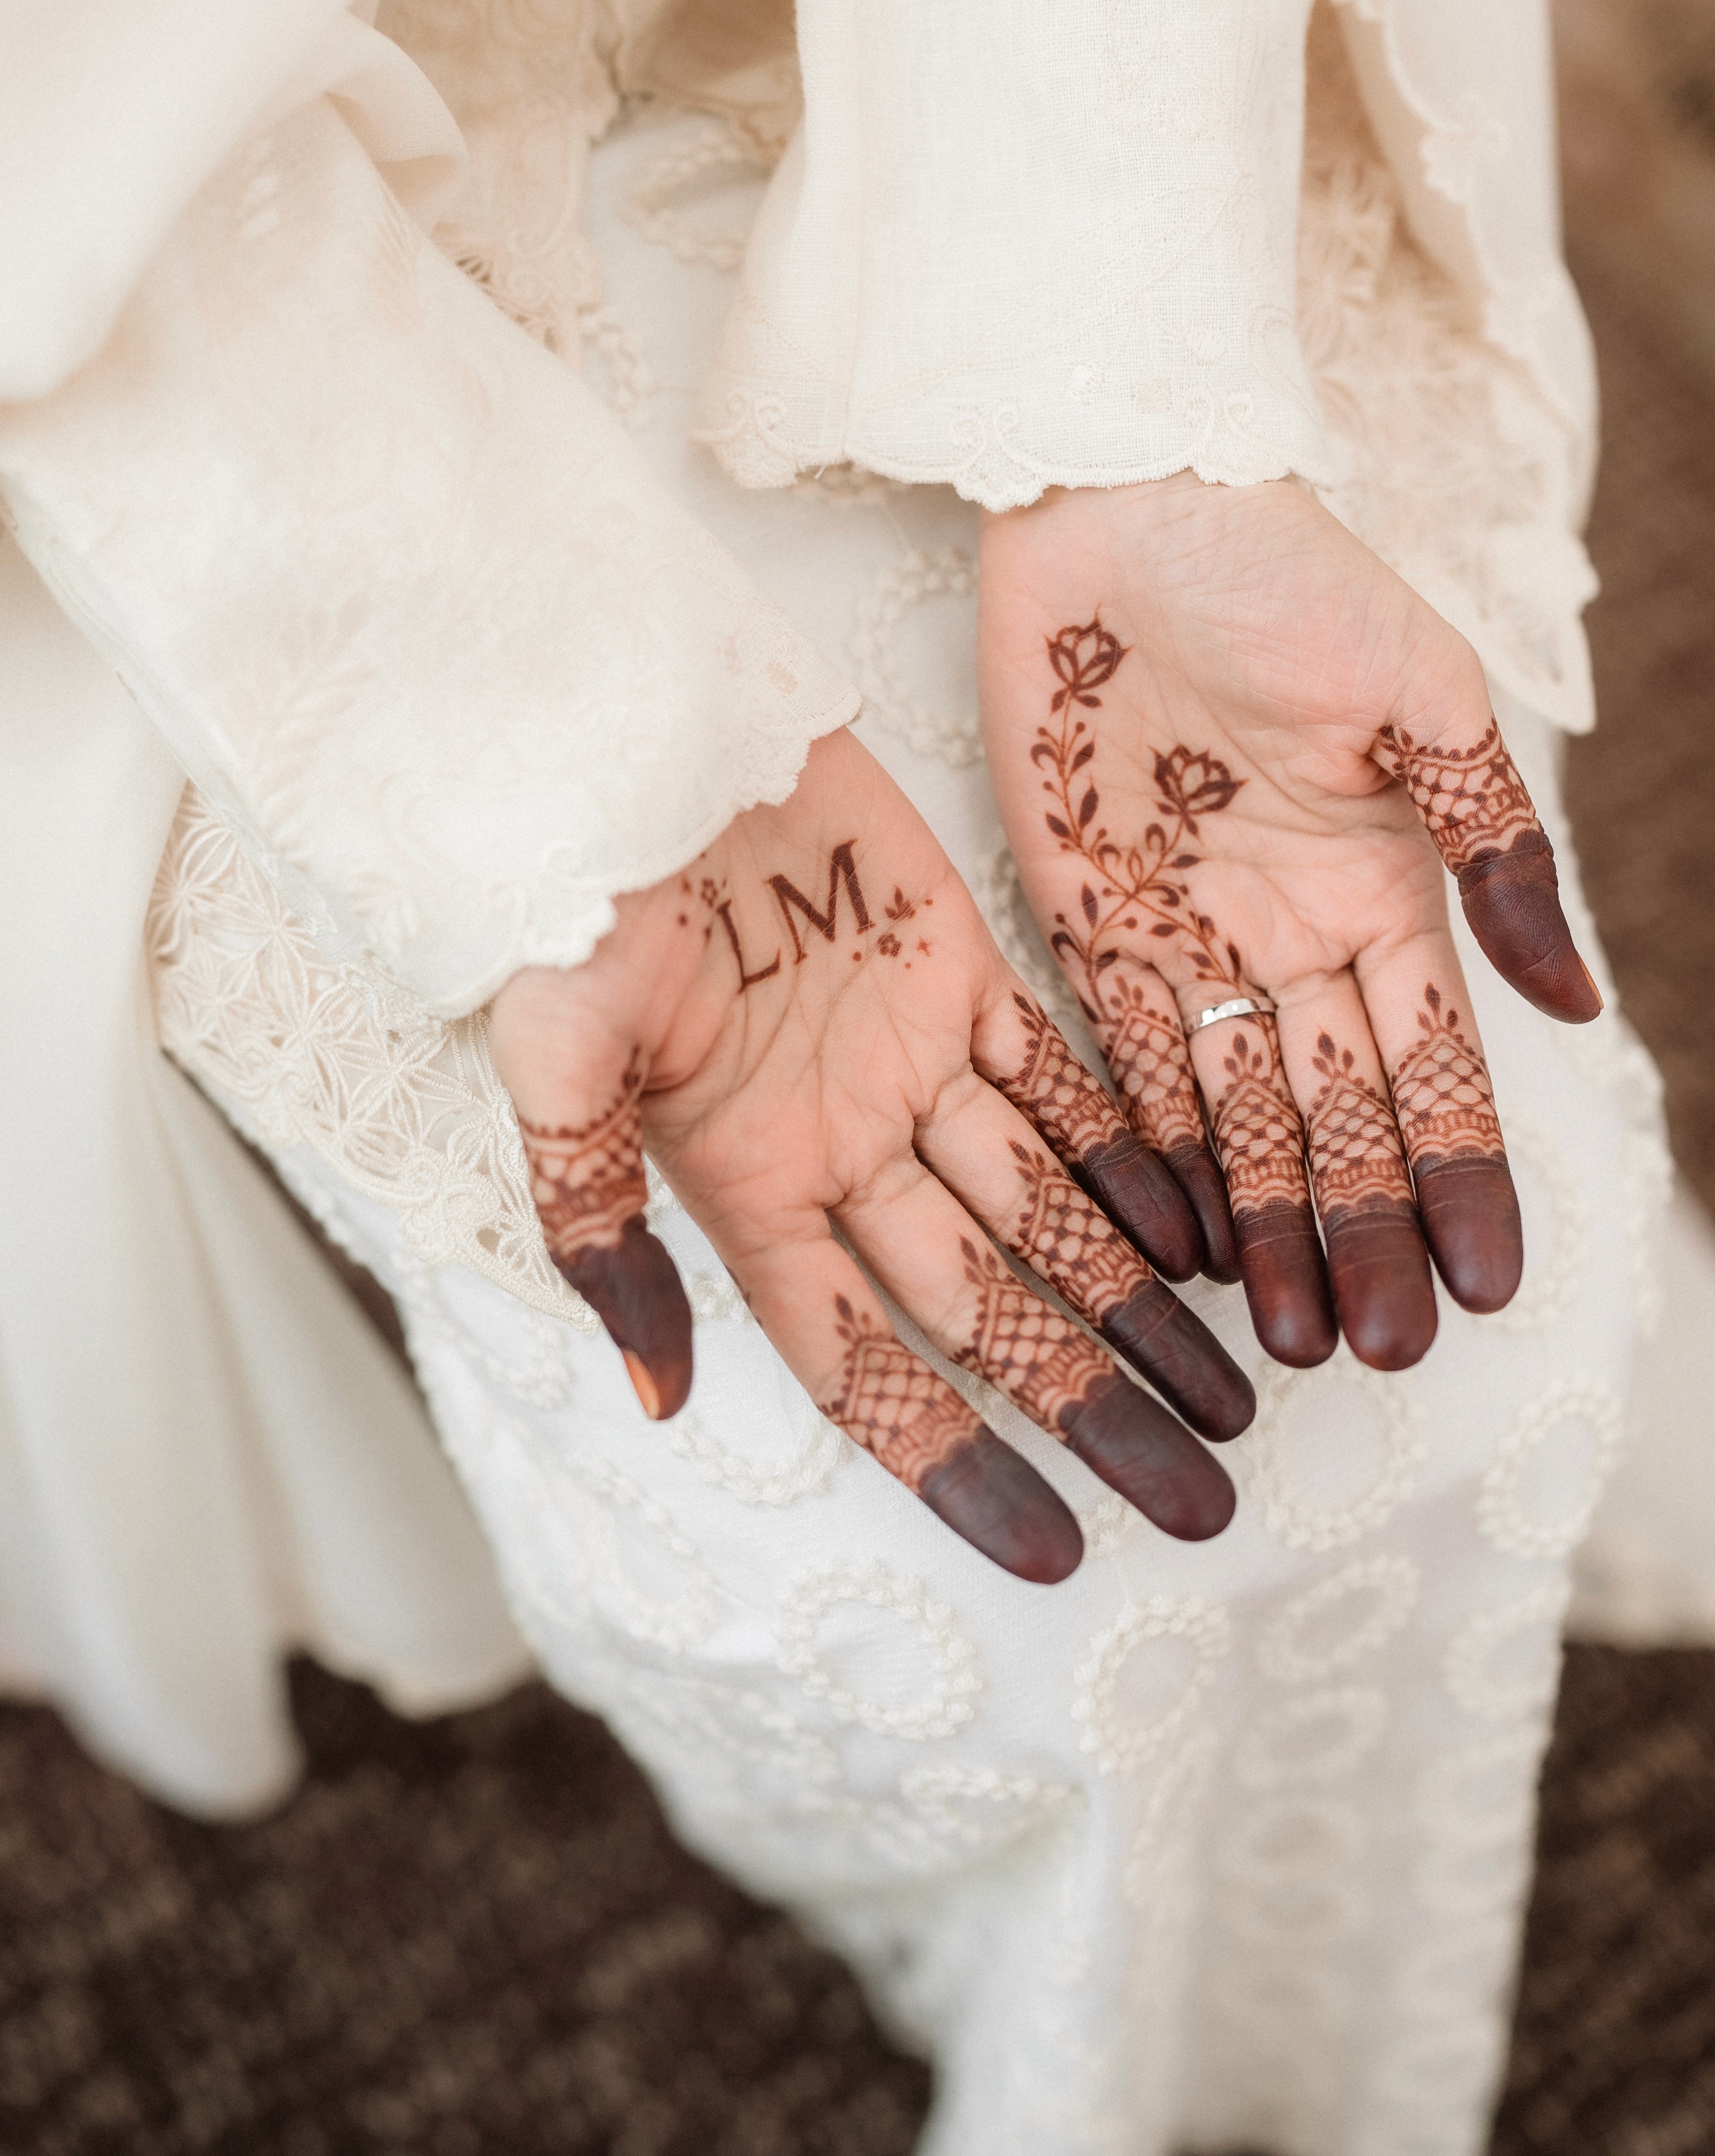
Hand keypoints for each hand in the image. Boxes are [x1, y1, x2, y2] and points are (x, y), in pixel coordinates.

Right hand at [488, 729, 1255, 1582]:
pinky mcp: (962, 969)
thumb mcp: (558, 1071)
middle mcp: (843, 1148)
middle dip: (1094, 1405)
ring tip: (1239, 1391)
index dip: (963, 1464)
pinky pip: (1065, 1088)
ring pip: (1048, 1210)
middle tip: (1208, 1495)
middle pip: (989, 1308)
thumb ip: (599, 1227)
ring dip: (1139, 1301)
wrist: (632, 737)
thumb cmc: (575, 904)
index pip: (872, 1365)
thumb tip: (656, 1392)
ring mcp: (909, 1062)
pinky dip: (1133, 1160)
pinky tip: (1210, 1232)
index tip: (1062, 1554)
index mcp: (751, 1191)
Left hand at [980, 475, 1600, 1375]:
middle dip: (1361, 1234)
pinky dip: (1154, 1154)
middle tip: (1379, 1354)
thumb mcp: (1426, 704)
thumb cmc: (1288, 577)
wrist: (1121, 505)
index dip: (1459, 1175)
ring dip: (1264, 1226)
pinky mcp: (1086, 925)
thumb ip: (1493, 854)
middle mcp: (1290, 937)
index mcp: (1384, 888)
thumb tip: (1573, 1000)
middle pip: (1337, 1117)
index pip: (1433, 1065)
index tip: (1485, 1285)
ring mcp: (1188, 942)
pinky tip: (1178, 1245)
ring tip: (1285, 1338)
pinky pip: (1124, 1065)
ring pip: (1236, 1118)